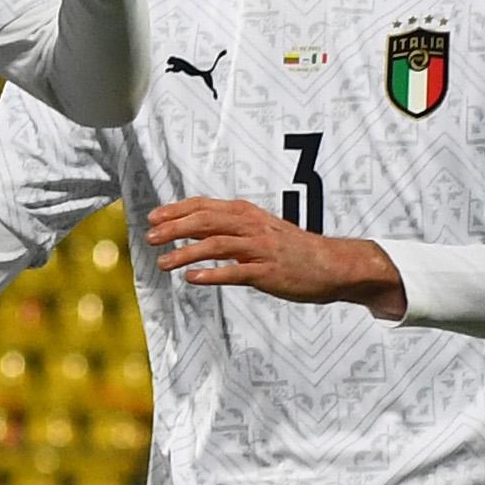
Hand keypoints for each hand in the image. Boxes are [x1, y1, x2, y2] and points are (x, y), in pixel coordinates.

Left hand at [147, 198, 403, 314]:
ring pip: (217, 246)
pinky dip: (212, 274)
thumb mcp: (259, 231)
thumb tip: (189, 230)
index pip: (206, 206)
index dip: (177, 210)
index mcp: (248, 215)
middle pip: (206, 222)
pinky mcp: (269, 273)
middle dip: (174, 228)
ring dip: (186, 253)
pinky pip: (236, 272)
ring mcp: (261, 250)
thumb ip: (227, 229)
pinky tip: (191, 278)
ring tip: (163, 263)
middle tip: (150, 237)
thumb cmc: (292, 249)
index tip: (153, 218)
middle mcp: (252, 228)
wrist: (334, 264)